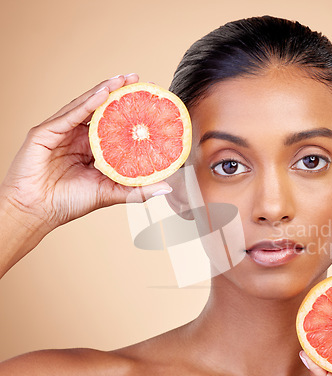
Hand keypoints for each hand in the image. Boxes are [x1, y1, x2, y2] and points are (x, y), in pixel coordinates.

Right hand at [0, 74, 172, 233]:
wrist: (37, 211)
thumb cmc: (69, 202)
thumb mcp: (111, 193)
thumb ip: (137, 189)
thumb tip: (167, 187)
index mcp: (91, 148)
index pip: (113, 124)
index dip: (129, 112)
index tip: (149, 101)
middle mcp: (77, 136)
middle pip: (100, 109)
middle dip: (119, 93)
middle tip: (139, 80)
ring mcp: (61, 131)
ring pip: (86, 106)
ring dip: (105, 91)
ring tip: (124, 80)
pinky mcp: (46, 132)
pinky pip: (70, 115)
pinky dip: (87, 103)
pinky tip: (103, 93)